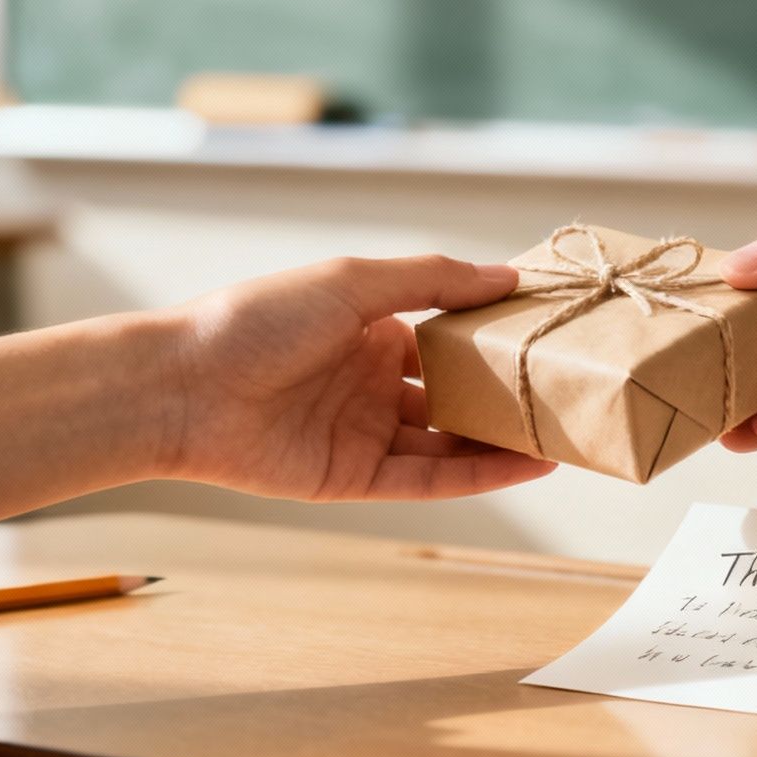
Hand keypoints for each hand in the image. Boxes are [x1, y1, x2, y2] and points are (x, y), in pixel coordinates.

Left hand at [165, 255, 555, 500]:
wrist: (183, 388)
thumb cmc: (255, 321)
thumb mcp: (351, 282)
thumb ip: (432, 281)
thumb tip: (506, 278)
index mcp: (370, 328)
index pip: (449, 336)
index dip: (495, 338)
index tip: (552, 334)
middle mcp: (372, 381)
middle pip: (457, 394)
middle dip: (508, 396)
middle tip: (573, 393)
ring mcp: (365, 432)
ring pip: (451, 440)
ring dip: (504, 441)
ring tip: (566, 434)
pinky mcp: (355, 479)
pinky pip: (429, 478)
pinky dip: (479, 474)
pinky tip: (527, 464)